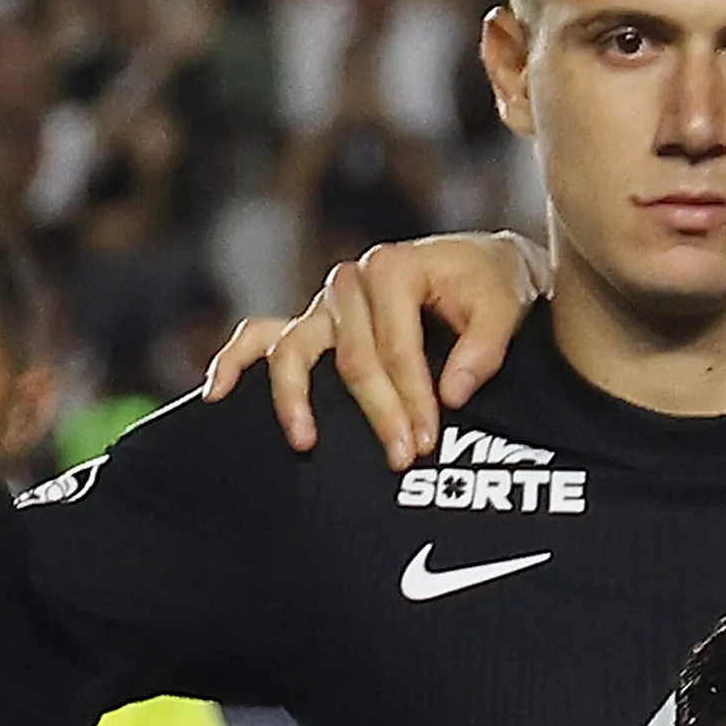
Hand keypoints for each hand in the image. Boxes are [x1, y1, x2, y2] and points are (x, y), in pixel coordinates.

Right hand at [207, 228, 539, 462]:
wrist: (485, 273)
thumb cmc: (494, 287)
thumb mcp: (506, 304)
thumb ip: (484, 347)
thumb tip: (450, 393)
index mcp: (391, 267)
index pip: (394, 347)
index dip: (411, 398)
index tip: (427, 441)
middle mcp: (349, 282)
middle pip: (350, 359)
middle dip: (377, 413)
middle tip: (403, 458)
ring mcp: (323, 306)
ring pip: (295, 351)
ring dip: (297, 399)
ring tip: (305, 441)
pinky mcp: (311, 325)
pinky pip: (258, 338)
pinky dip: (235, 364)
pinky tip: (219, 396)